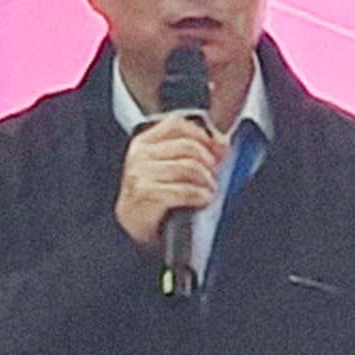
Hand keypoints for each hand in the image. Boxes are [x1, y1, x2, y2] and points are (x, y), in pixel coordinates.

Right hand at [113, 116, 221, 251]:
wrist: (133, 229)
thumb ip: (191, 153)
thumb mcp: (169, 169)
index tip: (218, 149)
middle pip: (187, 146)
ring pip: (187, 167)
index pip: (177, 124)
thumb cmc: (153, 199)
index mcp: (144, 143)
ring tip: (210, 189)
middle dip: (208, 160)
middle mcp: (140, 155)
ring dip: (206, 180)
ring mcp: (140, 174)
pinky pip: (182, 190)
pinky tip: (204, 198)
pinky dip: (199, 195)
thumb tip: (222, 143)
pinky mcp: (145, 193)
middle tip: (215, 173)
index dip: (203, 134)